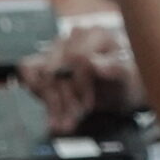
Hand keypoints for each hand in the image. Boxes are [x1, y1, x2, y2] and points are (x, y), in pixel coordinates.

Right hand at [17, 26, 138, 133]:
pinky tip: (50, 109)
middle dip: (64, 100)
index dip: (80, 85)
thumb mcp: (131, 78)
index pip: (76, 58)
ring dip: (50, 102)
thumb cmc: (130, 82)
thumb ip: (116, 68)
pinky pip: (28, 68)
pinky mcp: (45, 59)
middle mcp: (74, 37)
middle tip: (71, 123)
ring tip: (61, 124)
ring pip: (40, 72)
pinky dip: (36, 92)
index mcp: (97, 34)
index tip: (88, 106)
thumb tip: (94, 62)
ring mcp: (58, 47)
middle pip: (56, 69)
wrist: (125, 90)